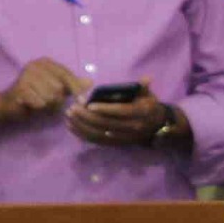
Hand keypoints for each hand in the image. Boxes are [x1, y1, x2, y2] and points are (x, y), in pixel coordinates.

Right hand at [0, 59, 77, 118]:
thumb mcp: (55, 89)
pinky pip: (40, 103)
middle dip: (57, 100)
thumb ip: (71, 85)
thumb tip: (90, 82)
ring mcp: (26, 75)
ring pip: (51, 97)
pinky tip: (31, 105)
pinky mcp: (20, 88)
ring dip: (48, 105)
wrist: (7, 104)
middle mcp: (35, 65)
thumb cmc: (34, 95)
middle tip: (48, 102)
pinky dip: (39, 108)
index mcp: (45, 62)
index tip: (83, 100)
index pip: (67, 75)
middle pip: (59, 88)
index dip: (76, 88)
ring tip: (39, 103)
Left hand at [65, 89, 179, 148]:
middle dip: (87, 116)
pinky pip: (97, 141)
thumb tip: (147, 78)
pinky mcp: (115, 144)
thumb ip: (143, 87)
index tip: (88, 104)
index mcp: (141, 113)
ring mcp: (123, 137)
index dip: (104, 108)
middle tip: (73, 107)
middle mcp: (133, 127)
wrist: (156, 127)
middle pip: (106, 123)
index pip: (121, 111)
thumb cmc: (148, 106)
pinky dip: (82, 134)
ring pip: (99, 133)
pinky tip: (70, 126)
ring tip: (68, 114)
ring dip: (81, 125)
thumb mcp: (148, 95)